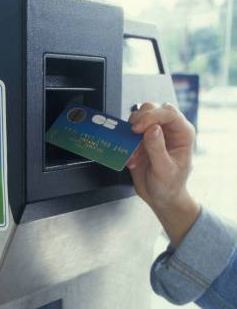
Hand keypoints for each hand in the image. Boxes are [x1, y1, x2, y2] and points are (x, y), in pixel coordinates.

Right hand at [127, 102, 199, 246]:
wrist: (162, 198)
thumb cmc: (169, 186)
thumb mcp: (165, 170)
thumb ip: (158, 149)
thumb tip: (152, 129)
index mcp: (182, 134)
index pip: (169, 112)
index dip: (152, 116)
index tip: (138, 128)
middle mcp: (170, 130)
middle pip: (153, 109)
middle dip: (139, 119)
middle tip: (132, 133)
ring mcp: (155, 134)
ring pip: (140, 117)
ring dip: (131, 132)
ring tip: (133, 153)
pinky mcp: (142, 141)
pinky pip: (130, 133)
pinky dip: (126, 144)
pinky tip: (131, 160)